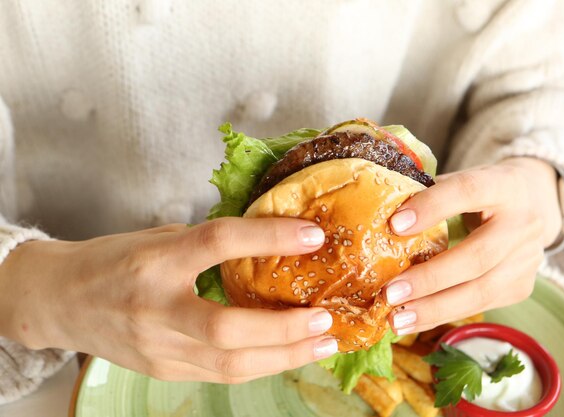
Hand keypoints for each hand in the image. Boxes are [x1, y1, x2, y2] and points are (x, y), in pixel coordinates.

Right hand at [0, 218, 336, 382]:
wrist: (58, 299)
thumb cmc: (112, 260)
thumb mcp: (159, 237)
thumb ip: (207, 245)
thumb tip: (266, 244)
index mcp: (155, 260)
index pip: (218, 243)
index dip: (269, 238)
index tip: (312, 236)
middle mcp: (155, 308)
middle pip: (228, 329)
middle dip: (285, 329)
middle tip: (325, 317)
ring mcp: (157, 348)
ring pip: (230, 366)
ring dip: (284, 357)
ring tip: (322, 344)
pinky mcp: (162, 370)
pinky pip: (220, 375)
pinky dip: (260, 365)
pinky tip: (287, 354)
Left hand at [383, 157, 561, 334]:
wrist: (535, 201)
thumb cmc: (482, 191)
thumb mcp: (461, 180)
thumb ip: (428, 194)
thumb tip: (378, 216)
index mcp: (502, 184)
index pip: (468, 191)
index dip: (432, 207)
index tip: (395, 225)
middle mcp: (522, 223)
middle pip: (478, 256)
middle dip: (430, 278)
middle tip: (390, 293)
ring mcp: (527, 259)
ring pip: (481, 291)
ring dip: (433, 309)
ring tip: (396, 320)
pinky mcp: (522, 287)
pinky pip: (479, 305)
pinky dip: (442, 315)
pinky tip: (413, 321)